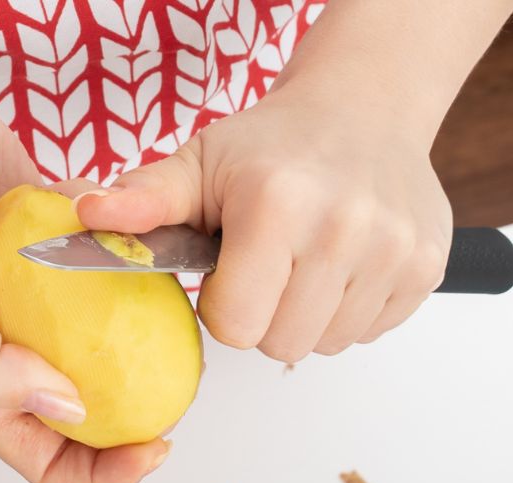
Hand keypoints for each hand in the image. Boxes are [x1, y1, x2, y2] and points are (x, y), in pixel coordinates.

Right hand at [0, 87, 168, 482]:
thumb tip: (70, 409)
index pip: (45, 461)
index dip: (101, 474)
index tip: (157, 447)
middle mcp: (9, 354)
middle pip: (83, 419)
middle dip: (134, 422)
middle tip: (182, 397)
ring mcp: (33, 308)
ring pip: (99, 352)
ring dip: (140, 350)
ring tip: (181, 337)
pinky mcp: (53, 260)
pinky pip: (103, 284)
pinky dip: (128, 278)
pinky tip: (150, 259)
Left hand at [76, 86, 452, 361]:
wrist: (366, 108)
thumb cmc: (276, 143)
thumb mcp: (200, 162)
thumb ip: (144, 198)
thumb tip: (86, 214)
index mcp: (277, 205)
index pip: (236, 326)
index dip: (222, 308)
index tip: (228, 271)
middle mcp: (343, 228)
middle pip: (283, 344)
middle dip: (263, 316)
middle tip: (267, 267)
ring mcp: (393, 251)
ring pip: (328, 344)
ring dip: (307, 316)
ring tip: (304, 263)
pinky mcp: (426, 268)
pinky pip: (369, 332)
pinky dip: (348, 310)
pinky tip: (340, 264)